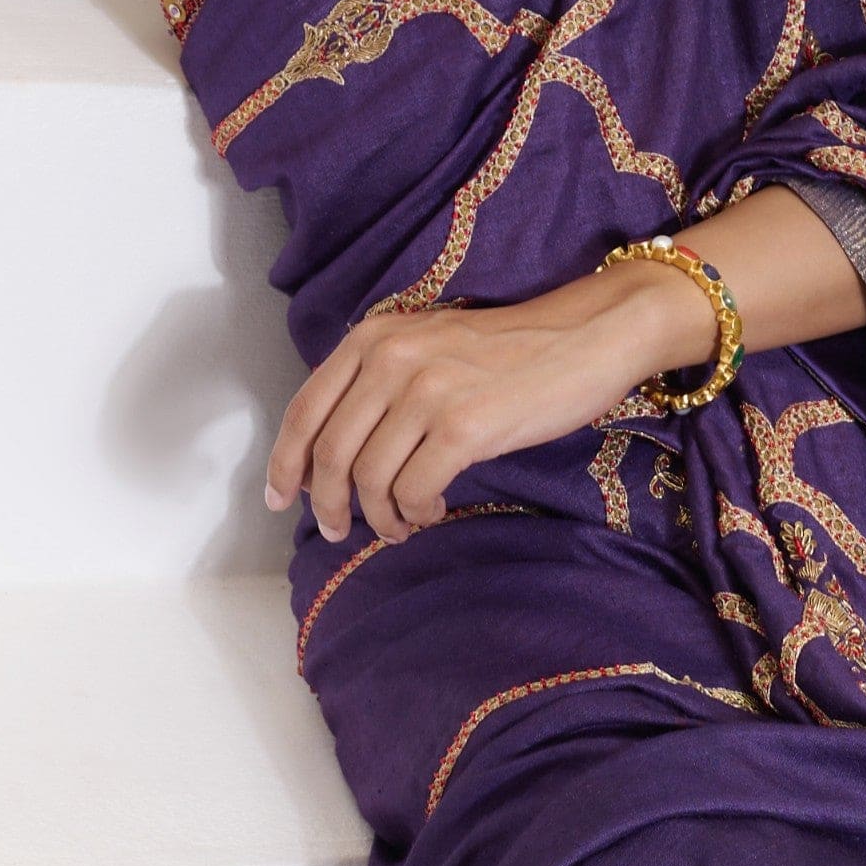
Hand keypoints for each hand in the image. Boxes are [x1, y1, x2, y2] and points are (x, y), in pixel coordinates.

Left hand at [269, 262, 710, 545]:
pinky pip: (414, 491)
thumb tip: (331, 457)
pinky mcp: (464, 426)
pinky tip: (431, 511)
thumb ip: (378, 383)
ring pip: (369, 479)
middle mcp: (391, 359)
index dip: (284, 463)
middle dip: (327, 504)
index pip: (305, 410)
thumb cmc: (509, 351)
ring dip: (379, 516)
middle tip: (338, 530)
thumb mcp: (428, 346)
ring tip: (399, 523)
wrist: (584, 335)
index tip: (281, 498)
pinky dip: (415, 512)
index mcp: (373, 338)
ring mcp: (427, 392)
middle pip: (330, 453)